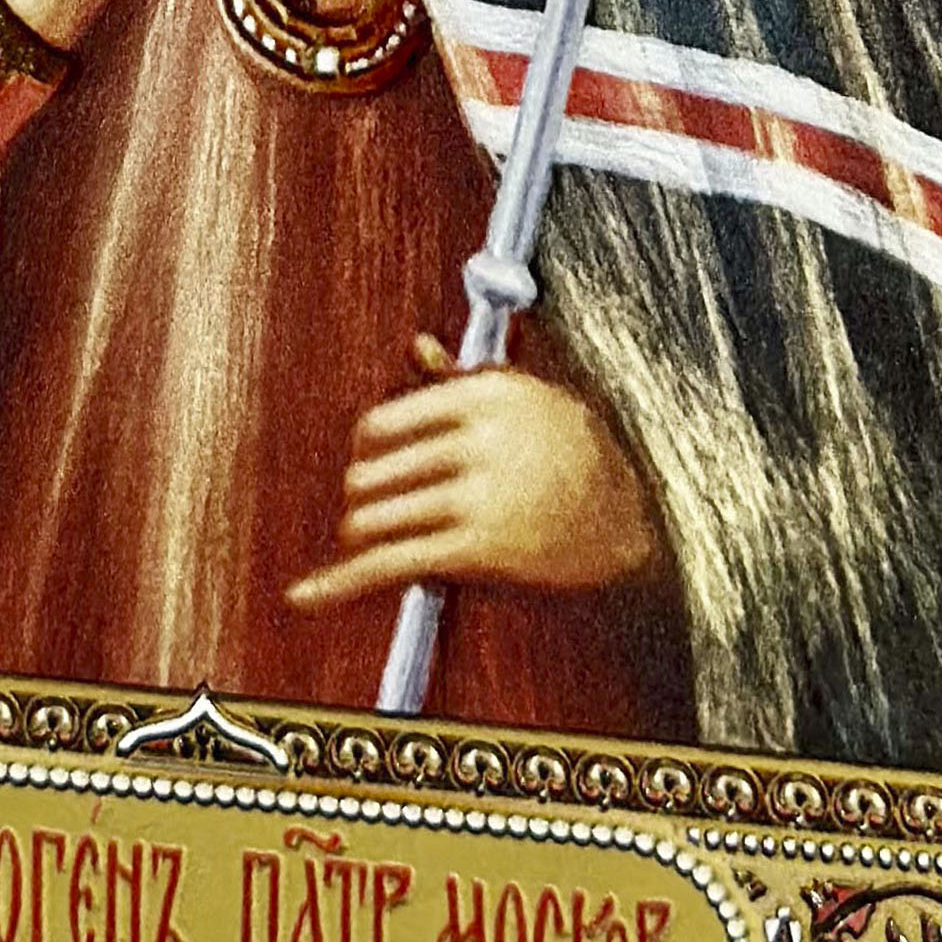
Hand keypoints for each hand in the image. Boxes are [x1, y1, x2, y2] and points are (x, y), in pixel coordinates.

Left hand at [285, 338, 665, 610]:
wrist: (637, 527)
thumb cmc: (581, 458)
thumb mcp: (535, 401)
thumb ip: (469, 375)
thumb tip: (417, 346)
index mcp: (485, 393)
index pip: (384, 422)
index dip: (366, 452)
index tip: (367, 467)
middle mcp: (476, 439)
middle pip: (372, 471)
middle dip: (365, 497)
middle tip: (373, 510)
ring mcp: (474, 494)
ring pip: (374, 517)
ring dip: (362, 535)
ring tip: (369, 541)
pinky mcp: (474, 549)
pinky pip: (387, 564)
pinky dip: (338, 583)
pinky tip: (303, 595)